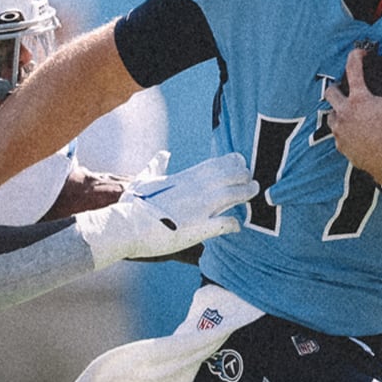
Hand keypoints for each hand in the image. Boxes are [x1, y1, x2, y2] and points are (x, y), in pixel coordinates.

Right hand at [76, 152, 258, 268]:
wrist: (128, 226)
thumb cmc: (132, 205)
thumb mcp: (144, 180)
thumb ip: (156, 166)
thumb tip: (163, 154)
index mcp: (185, 177)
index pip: (216, 164)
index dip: (232, 163)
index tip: (240, 163)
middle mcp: (197, 189)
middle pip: (230, 175)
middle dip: (243, 176)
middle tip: (251, 179)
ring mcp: (200, 207)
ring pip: (234, 194)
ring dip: (246, 193)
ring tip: (253, 192)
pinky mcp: (201, 228)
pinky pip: (226, 224)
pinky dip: (234, 224)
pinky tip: (237, 226)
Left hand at [323, 48, 381, 185]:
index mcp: (359, 100)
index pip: (353, 70)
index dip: (355, 57)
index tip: (359, 53)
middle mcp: (344, 112)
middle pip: (330, 92)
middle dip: (336, 88)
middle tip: (345, 88)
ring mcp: (340, 130)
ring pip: (331, 114)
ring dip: (338, 111)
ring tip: (349, 111)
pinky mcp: (340, 145)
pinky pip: (337, 134)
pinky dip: (344, 130)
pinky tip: (353, 131)